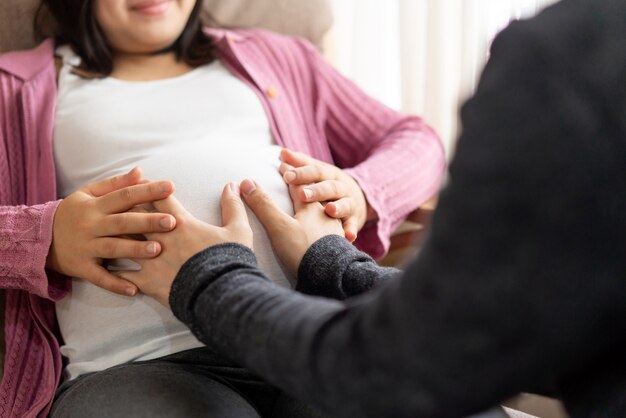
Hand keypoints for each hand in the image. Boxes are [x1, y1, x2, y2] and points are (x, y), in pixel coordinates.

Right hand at [46, 168, 176, 295]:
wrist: (40, 238)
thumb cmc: (74, 213)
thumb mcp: (89, 194)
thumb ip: (116, 184)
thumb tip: (141, 172)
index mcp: (95, 205)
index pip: (124, 195)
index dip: (147, 191)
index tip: (170, 186)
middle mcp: (91, 225)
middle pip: (122, 222)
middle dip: (147, 221)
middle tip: (171, 222)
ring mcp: (86, 247)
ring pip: (113, 248)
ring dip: (135, 249)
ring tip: (157, 249)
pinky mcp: (82, 268)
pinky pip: (100, 277)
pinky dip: (116, 284)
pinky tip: (134, 289)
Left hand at [119, 183, 252, 305]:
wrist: (220, 293)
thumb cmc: (229, 261)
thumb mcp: (239, 230)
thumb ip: (233, 206)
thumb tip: (233, 184)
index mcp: (181, 223)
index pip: (159, 197)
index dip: (149, 187)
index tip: (141, 182)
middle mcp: (161, 237)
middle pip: (134, 215)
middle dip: (125, 207)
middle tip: (116, 203)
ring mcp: (151, 259)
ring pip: (123, 241)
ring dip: (114, 235)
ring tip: (104, 231)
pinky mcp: (147, 281)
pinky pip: (122, 273)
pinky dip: (112, 269)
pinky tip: (106, 267)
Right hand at [240, 178, 343, 275]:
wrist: (332, 275)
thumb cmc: (303, 249)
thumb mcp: (278, 226)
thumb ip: (263, 205)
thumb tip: (246, 183)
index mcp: (311, 206)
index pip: (298, 184)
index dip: (288, 173)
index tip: (282, 163)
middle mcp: (325, 214)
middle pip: (314, 195)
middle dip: (304, 185)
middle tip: (297, 178)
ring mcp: (334, 230)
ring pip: (325, 212)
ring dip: (317, 205)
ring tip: (314, 204)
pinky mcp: (338, 246)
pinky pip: (333, 230)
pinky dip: (327, 225)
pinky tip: (327, 232)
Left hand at [279, 149, 374, 241]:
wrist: (360, 199)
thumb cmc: (328, 185)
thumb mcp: (318, 173)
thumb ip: (301, 163)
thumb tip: (282, 152)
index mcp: (329, 175)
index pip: (316, 172)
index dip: (302, 173)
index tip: (287, 175)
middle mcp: (341, 188)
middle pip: (330, 187)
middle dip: (317, 191)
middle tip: (303, 194)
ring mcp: (349, 204)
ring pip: (345, 204)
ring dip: (338, 208)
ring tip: (329, 210)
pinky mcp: (354, 220)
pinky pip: (353, 226)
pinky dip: (351, 230)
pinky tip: (347, 237)